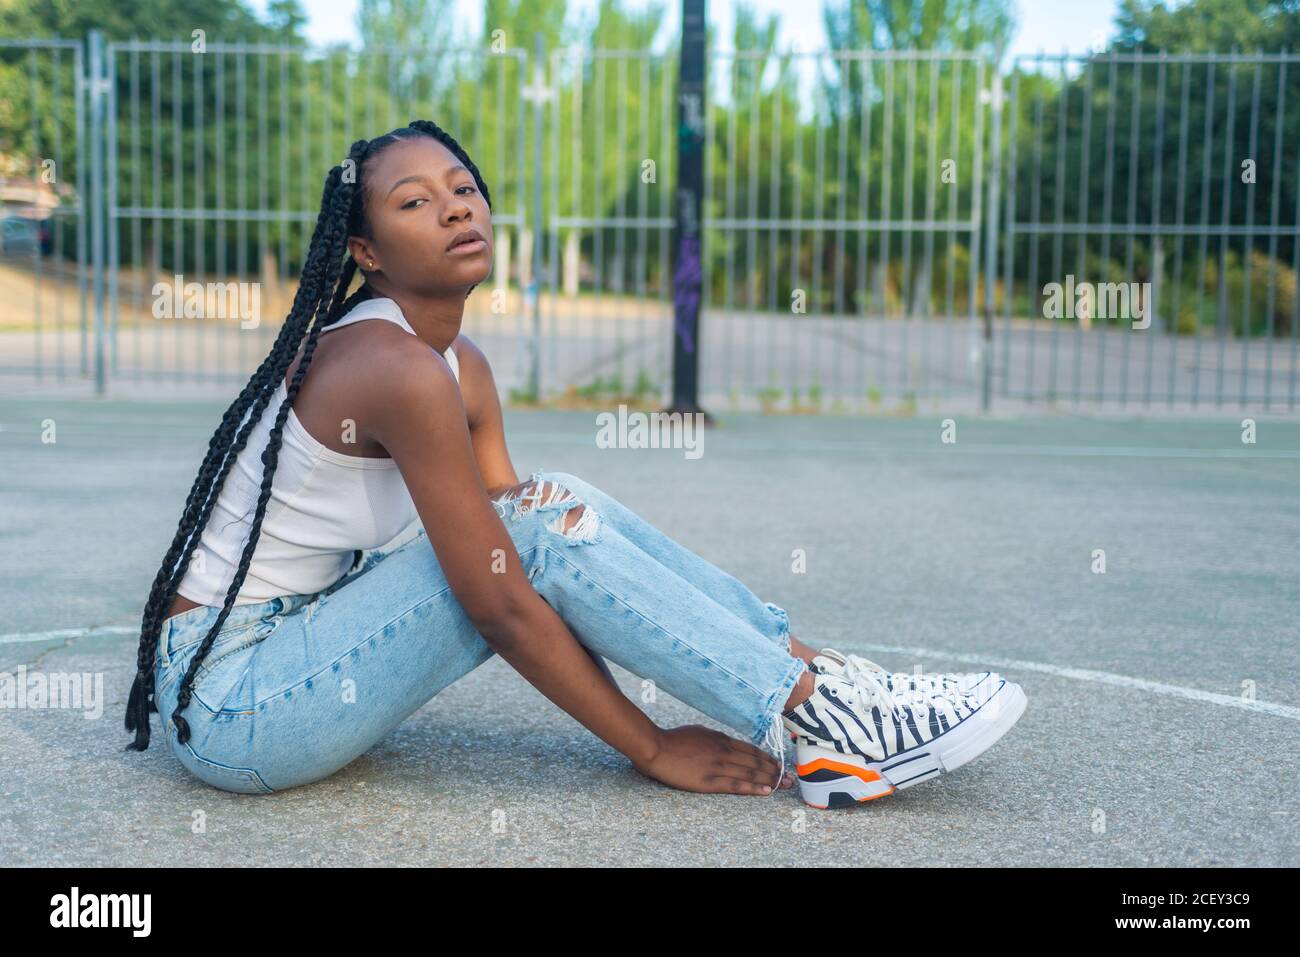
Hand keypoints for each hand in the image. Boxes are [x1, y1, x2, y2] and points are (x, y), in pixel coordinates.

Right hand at [632, 724, 793, 794]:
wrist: (657, 748)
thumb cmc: (675, 739)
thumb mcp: (700, 732)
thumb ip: (716, 739)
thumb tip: (728, 743)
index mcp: (722, 739)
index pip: (752, 750)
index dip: (768, 758)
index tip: (780, 764)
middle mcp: (725, 752)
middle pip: (756, 762)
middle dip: (776, 770)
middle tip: (790, 777)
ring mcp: (718, 767)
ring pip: (751, 773)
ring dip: (770, 780)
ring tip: (783, 785)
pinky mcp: (710, 781)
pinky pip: (737, 785)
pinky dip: (754, 788)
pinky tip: (766, 791)